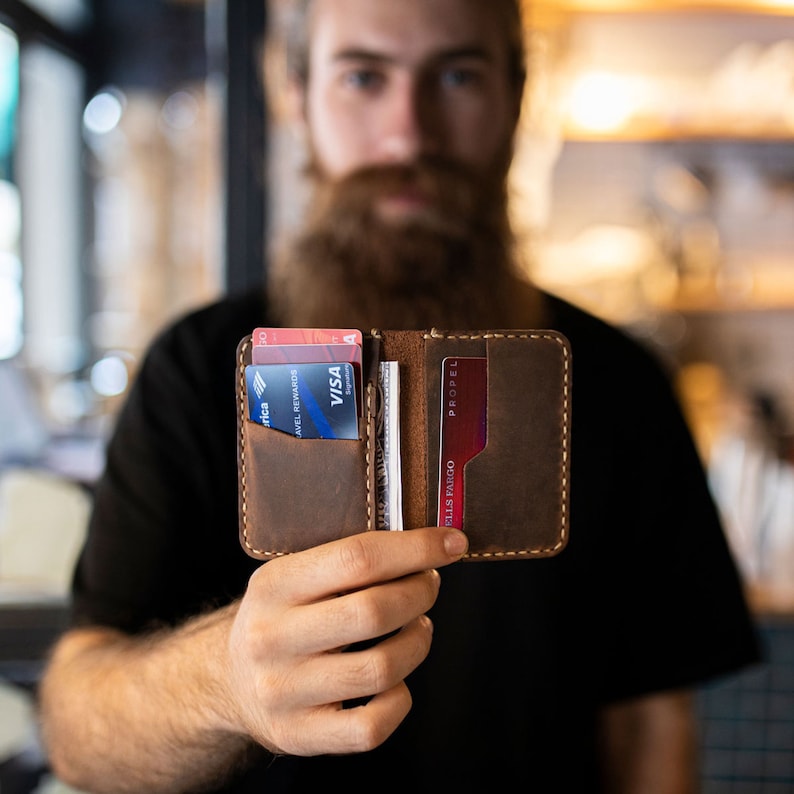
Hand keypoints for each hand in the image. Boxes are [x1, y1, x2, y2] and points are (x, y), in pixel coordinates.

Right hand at [223, 526, 467, 755]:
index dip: (415, 548)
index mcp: (273, 585)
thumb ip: (345, 560)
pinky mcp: (299, 734)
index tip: (451, 543)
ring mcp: (284, 691)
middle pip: (373, 611)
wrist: (229, 682)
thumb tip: (425, 544)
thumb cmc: (281, 617)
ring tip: (418, 627)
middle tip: (428, 585)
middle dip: (420, 593)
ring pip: (381, 669)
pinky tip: (396, 681)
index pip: (356, 558)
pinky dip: (399, 699)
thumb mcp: (292, 576)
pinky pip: (371, 725)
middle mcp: (273, 638)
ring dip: (417, 642)